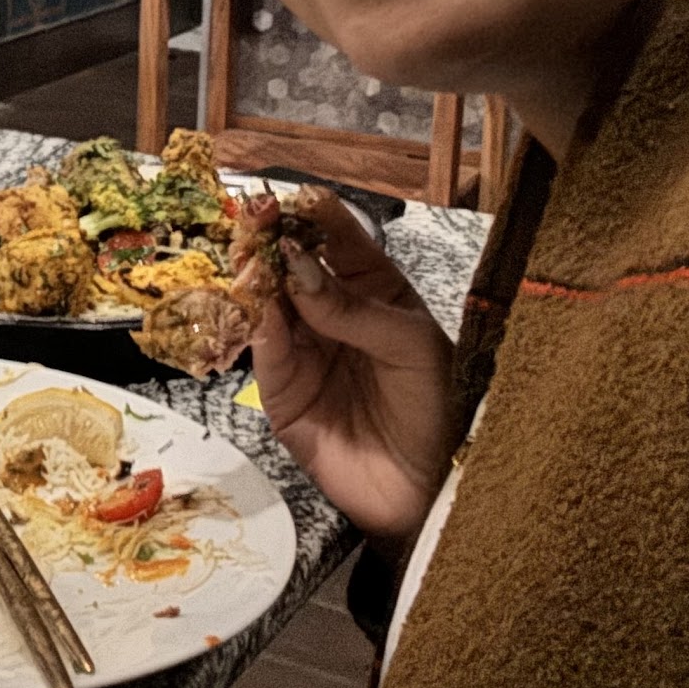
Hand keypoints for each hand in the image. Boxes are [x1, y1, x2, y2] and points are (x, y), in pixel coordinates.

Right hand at [248, 192, 455, 544]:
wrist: (427, 491)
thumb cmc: (437, 409)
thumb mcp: (412, 346)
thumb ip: (353, 308)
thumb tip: (296, 268)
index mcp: (372, 291)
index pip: (338, 239)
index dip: (314, 214)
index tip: (293, 196)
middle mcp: (331, 313)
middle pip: (292, 264)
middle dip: (273, 240)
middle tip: (255, 218)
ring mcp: (303, 348)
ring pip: (267, 301)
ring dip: (256, 277)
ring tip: (251, 257)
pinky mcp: (280, 389)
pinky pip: (262, 349)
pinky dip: (255, 324)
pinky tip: (258, 305)